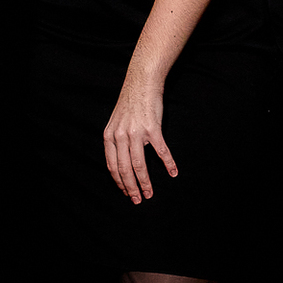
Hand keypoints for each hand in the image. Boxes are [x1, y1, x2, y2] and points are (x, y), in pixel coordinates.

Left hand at [103, 60, 177, 203]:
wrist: (141, 82)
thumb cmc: (130, 103)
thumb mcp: (115, 122)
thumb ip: (116, 141)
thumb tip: (120, 162)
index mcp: (109, 136)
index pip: (112, 166)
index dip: (119, 182)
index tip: (126, 193)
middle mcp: (120, 136)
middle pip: (124, 169)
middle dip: (131, 188)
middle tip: (137, 200)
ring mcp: (136, 132)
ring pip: (139, 165)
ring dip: (145, 182)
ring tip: (150, 193)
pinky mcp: (152, 128)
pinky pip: (160, 151)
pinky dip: (168, 164)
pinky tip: (173, 172)